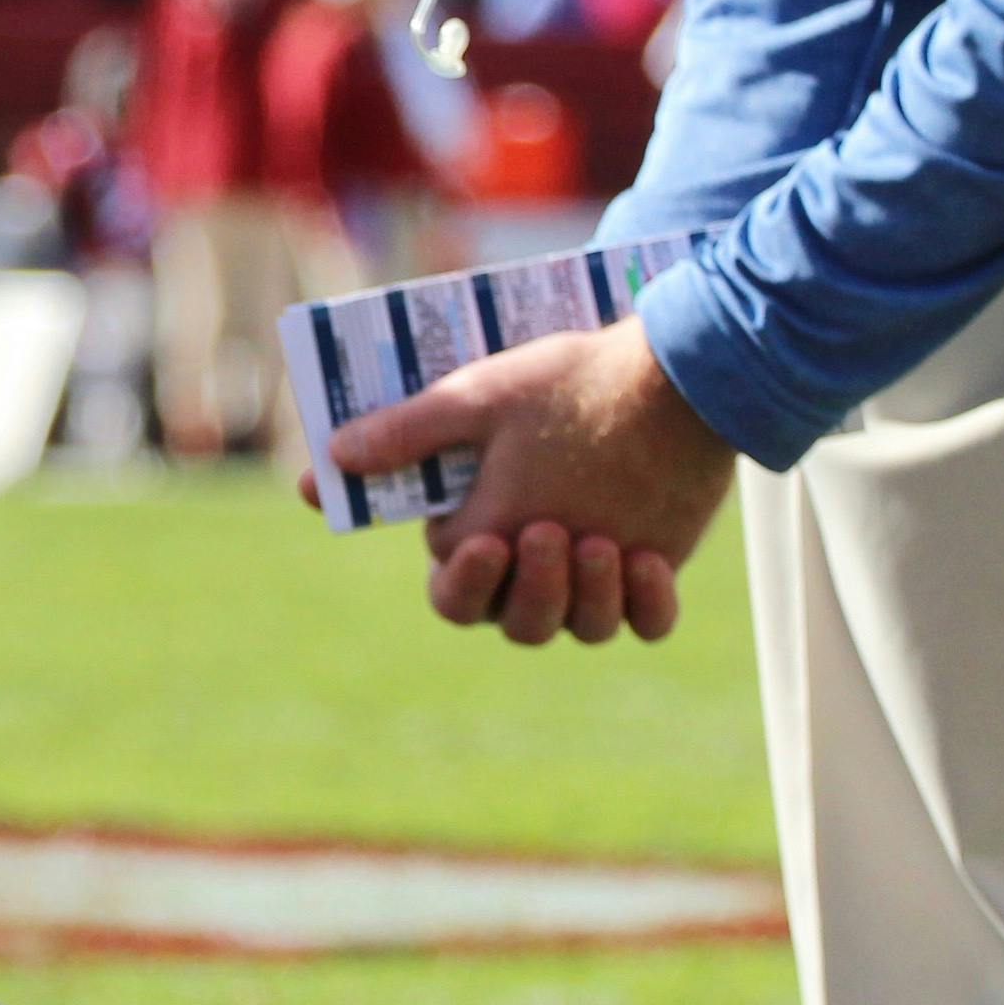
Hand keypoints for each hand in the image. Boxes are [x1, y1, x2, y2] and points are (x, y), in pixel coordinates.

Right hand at [313, 315, 739, 647]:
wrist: (671, 374)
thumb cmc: (568, 383)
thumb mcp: (480, 400)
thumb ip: (407, 432)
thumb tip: (332, 453)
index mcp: (484, 527)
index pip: (455, 590)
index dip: (465, 577)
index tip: (487, 541)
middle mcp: (535, 561)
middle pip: (514, 624)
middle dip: (531, 590)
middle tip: (547, 532)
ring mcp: (595, 571)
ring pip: (579, 630)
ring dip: (586, 595)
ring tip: (603, 541)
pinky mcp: (653, 572)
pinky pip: (649, 623)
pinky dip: (646, 603)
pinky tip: (646, 557)